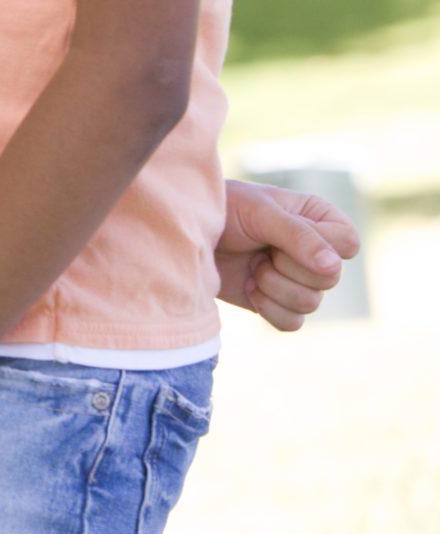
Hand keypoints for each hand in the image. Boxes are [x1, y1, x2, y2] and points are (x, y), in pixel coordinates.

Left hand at [215, 178, 359, 330]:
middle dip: (287, 266)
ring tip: (252, 266)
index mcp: (320, 219)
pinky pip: (293, 323)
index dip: (318, 246)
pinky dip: (268, 308)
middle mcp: (316, 251)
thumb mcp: (259, 212)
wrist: (186, 235)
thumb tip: (332, 268)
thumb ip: (298, 236)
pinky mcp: (279, 302)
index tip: (281, 233)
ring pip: (311, 303)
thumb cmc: (223, 210)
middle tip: (260, 249)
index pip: (347, 244)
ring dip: (273, 286)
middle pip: (330, 279)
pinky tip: (249, 287)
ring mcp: (298, 279)